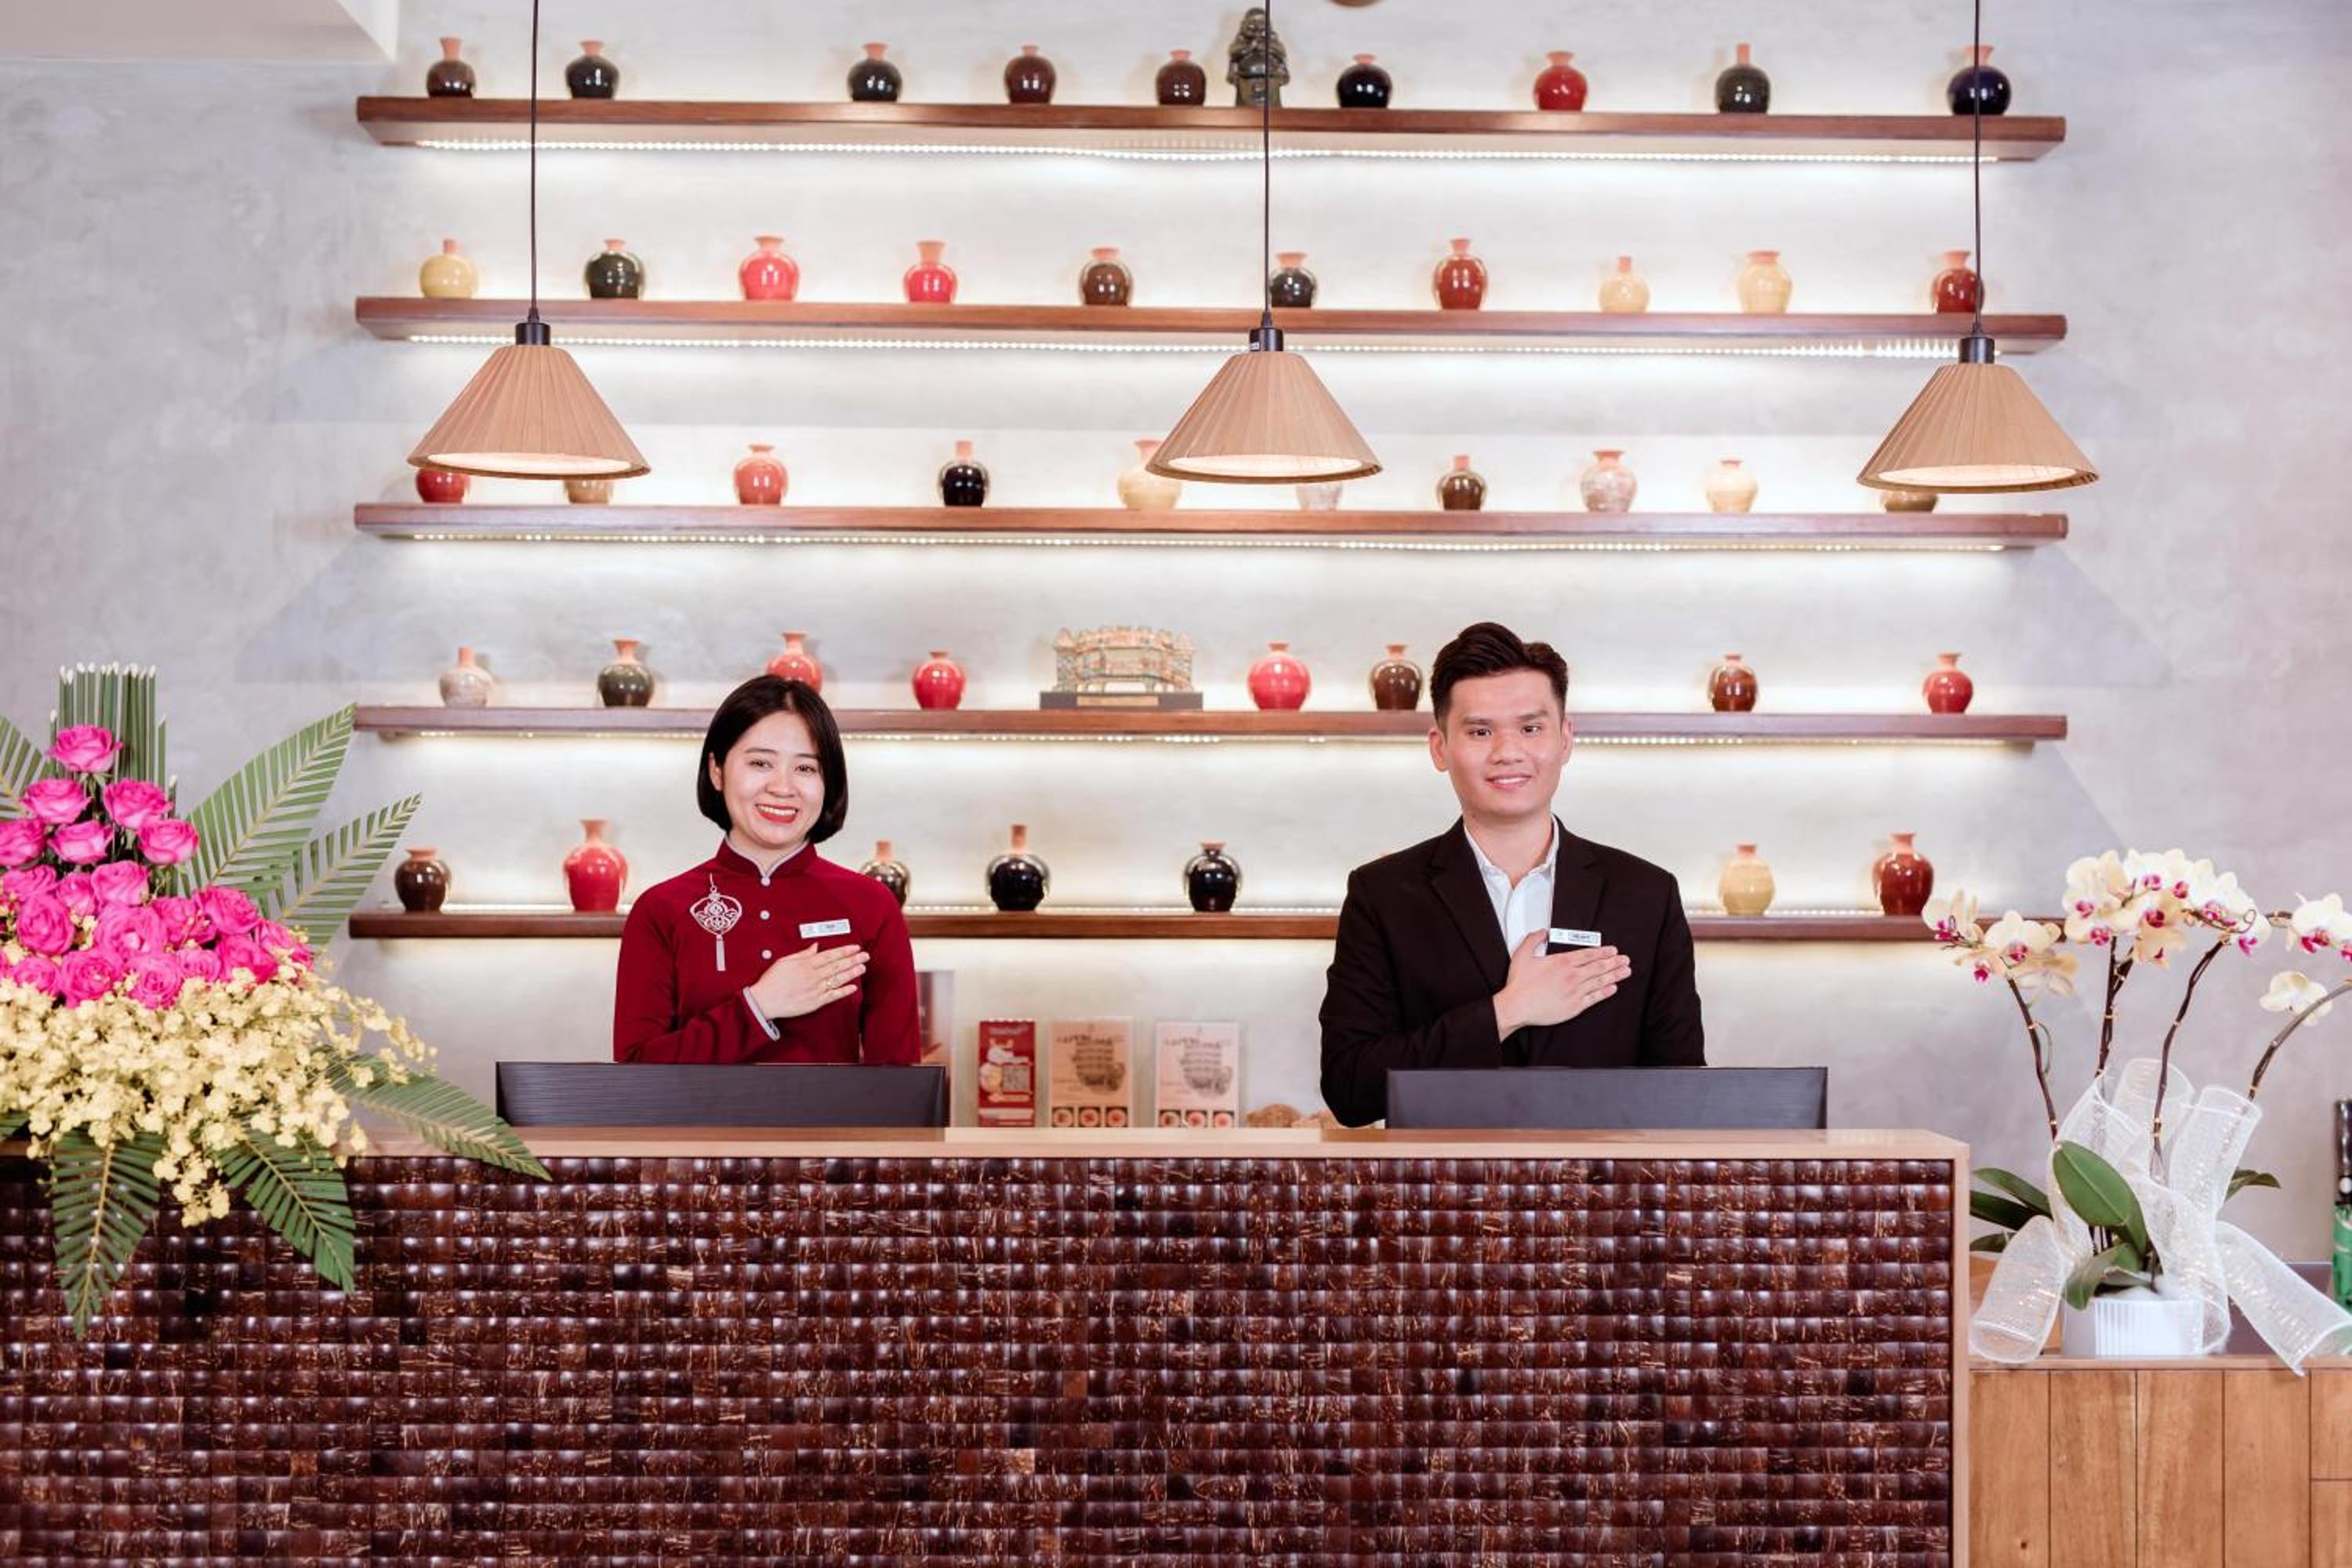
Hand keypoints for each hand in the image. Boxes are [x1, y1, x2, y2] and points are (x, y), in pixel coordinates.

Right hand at [748, 942, 867, 1019]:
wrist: (764, 1001)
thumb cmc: (772, 980)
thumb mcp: (785, 961)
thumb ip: (802, 954)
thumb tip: (815, 946)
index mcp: (806, 964)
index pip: (830, 955)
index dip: (844, 951)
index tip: (855, 947)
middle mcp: (812, 976)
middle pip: (837, 966)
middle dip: (853, 960)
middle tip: (865, 956)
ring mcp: (815, 990)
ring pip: (837, 980)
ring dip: (851, 973)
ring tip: (862, 968)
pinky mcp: (814, 1003)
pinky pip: (832, 996)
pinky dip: (843, 992)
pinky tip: (853, 987)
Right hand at [1493, 933, 1631, 1035]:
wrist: (1517, 1006)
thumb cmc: (1519, 983)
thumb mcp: (1522, 954)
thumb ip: (1533, 939)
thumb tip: (1542, 932)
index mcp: (1562, 962)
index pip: (1588, 954)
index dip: (1603, 952)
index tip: (1613, 951)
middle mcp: (1572, 976)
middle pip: (1598, 967)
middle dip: (1614, 962)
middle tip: (1625, 960)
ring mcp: (1575, 991)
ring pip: (1600, 981)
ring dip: (1615, 975)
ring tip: (1625, 971)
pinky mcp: (1575, 1006)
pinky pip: (1595, 998)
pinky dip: (1605, 992)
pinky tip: (1613, 988)